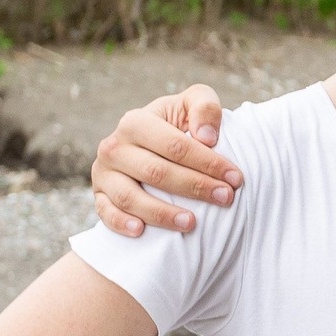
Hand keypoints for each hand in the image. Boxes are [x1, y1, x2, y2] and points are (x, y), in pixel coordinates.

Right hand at [92, 84, 236, 235]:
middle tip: (226, 199)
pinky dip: (121, 222)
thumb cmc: (178, 124)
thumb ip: (205, 107)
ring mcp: (104, 173)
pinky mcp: (99, 195)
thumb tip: (207, 137)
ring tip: (191, 223)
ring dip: (161, 213)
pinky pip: (106, 212)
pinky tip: (141, 231)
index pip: (175, 146)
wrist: (150, 142)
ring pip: (130, 197)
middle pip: (156, 172)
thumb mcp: (192, 104)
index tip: (235, 178)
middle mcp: (115, 147)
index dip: (207, 162)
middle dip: (195, 187)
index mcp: (136, 122)